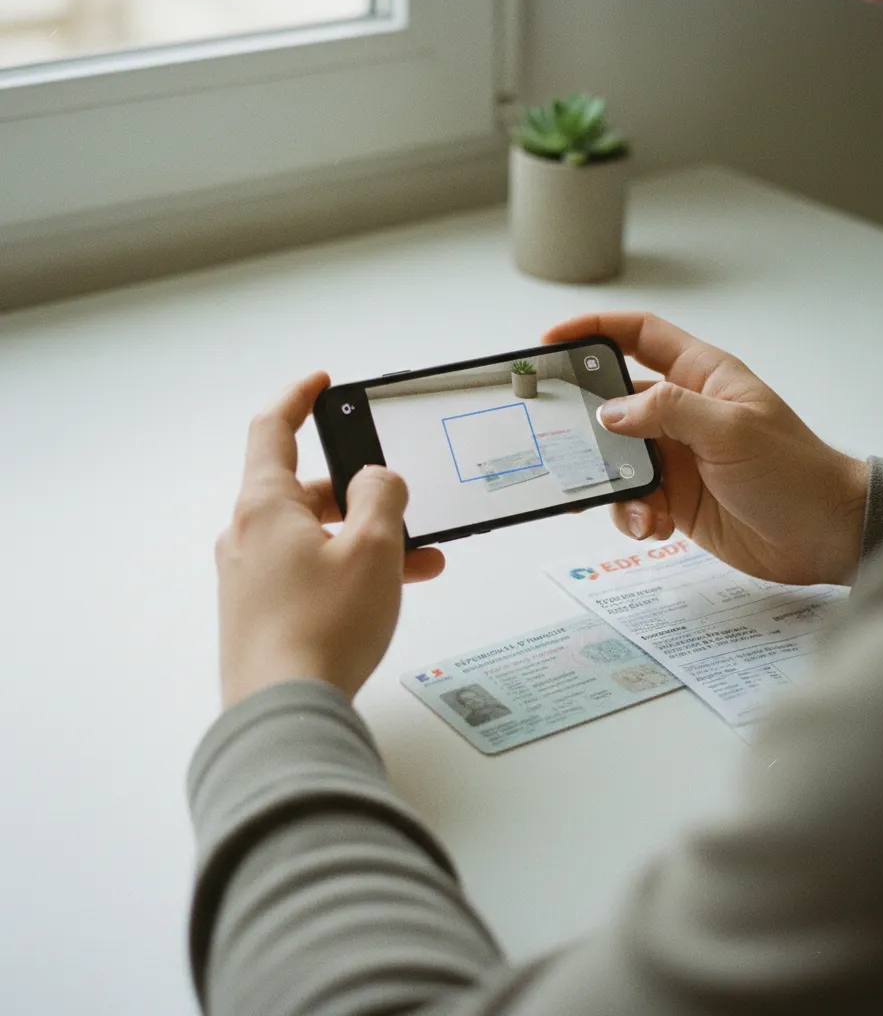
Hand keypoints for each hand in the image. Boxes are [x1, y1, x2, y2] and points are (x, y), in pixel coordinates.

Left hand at [216, 372, 444, 707]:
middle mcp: (248, 536)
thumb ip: (382, 497)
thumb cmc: (322, 627)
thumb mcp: (372, 548)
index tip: (321, 384)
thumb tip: (378, 480)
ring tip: (420, 563)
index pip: (272, 429)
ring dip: (367, 543)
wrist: (282, 712)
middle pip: (308, 493)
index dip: (298, 398)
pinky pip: (311, 573)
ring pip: (317, 539)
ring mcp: (251, 577)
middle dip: (363, 497)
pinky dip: (348, 572)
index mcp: (265, 506)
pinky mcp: (261, 612)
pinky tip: (389, 594)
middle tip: (405, 507)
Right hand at [543, 313, 867, 585]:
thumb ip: (668, 412)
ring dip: (615, 484)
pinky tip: (655, 527)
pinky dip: (634, 515)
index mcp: (701, 377)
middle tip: (562, 442)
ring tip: (638, 506)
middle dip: (588, 425)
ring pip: (616, 459)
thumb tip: (611, 411)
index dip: (595, 330)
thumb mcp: (731, 431)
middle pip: (614, 404)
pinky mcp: (675, 498)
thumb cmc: (795, 473)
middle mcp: (684, 413)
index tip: (554, 341)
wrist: (823, 537)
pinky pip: (633, 500)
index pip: (640, 336)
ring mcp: (677, 457)